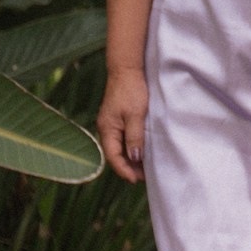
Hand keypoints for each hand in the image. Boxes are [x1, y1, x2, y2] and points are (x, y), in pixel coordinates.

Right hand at [97, 65, 148, 184]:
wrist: (127, 70)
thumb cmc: (131, 90)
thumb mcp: (135, 114)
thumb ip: (135, 136)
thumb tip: (134, 157)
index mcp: (107, 129)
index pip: (113, 156)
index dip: (124, 170)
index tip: (136, 180)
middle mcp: (106, 128)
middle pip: (115, 154)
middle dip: (128, 167)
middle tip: (144, 177)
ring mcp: (111, 123)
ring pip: (119, 147)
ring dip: (130, 158)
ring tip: (144, 168)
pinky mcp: (117, 118)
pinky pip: (122, 138)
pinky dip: (131, 147)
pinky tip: (141, 151)